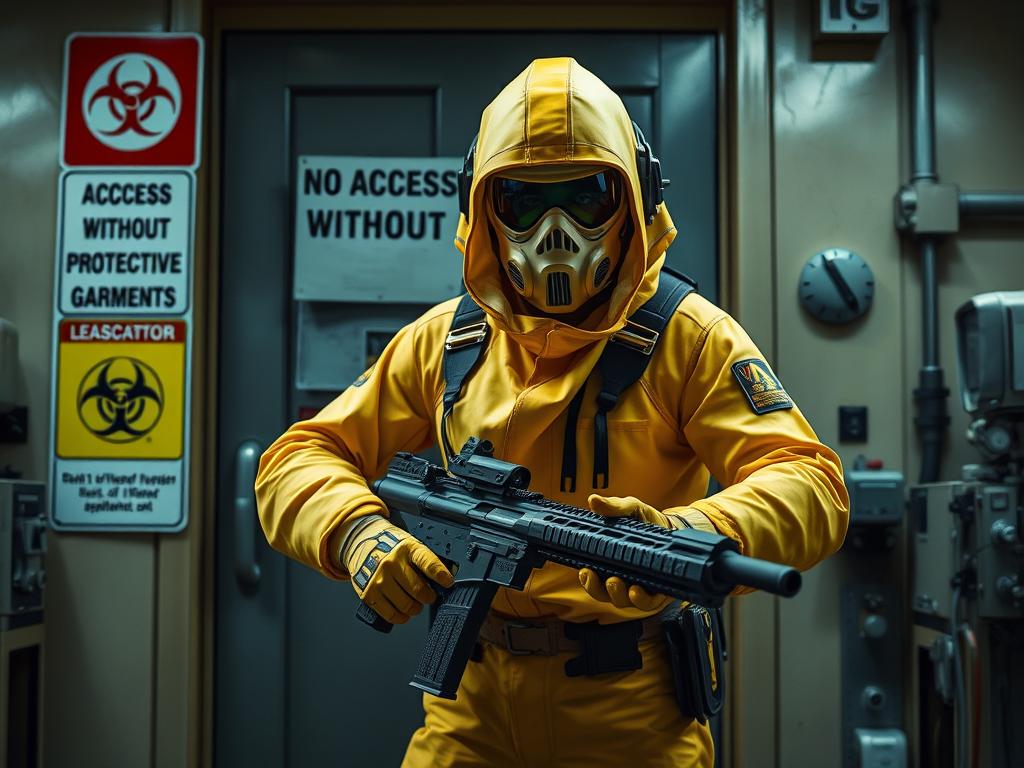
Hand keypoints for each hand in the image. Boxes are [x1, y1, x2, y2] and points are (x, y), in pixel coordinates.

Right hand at [340, 516, 453, 623]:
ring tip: (416, 605)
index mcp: (407, 548)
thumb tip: (443, 580)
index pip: (427, 563)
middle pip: (418, 590)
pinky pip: (390, 614)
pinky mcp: (369, 593)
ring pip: (406, 605)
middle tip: (429, 597)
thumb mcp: (410, 545)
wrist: (361, 541)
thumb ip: (425, 561)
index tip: (448, 583)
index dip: (440, 574)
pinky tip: (404, 613)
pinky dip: (401, 617)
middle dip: (429, 597)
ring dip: (416, 608)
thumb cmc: (391, 546)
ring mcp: (379, 579)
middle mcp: (392, 563)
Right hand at [578, 494, 678, 611]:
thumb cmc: (649, 521)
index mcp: (609, 562)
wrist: (677, 529)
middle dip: (597, 589)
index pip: (592, 576)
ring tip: (616, 582)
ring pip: (622, 601)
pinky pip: (647, 604)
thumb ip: (614, 507)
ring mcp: (639, 587)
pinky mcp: (658, 593)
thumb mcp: (632, 509)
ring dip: (616, 595)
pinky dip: (640, 600)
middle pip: (603, 593)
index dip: (586, 578)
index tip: (584, 569)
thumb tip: (593, 500)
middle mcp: (622, 578)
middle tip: (597, 576)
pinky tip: (636, 590)